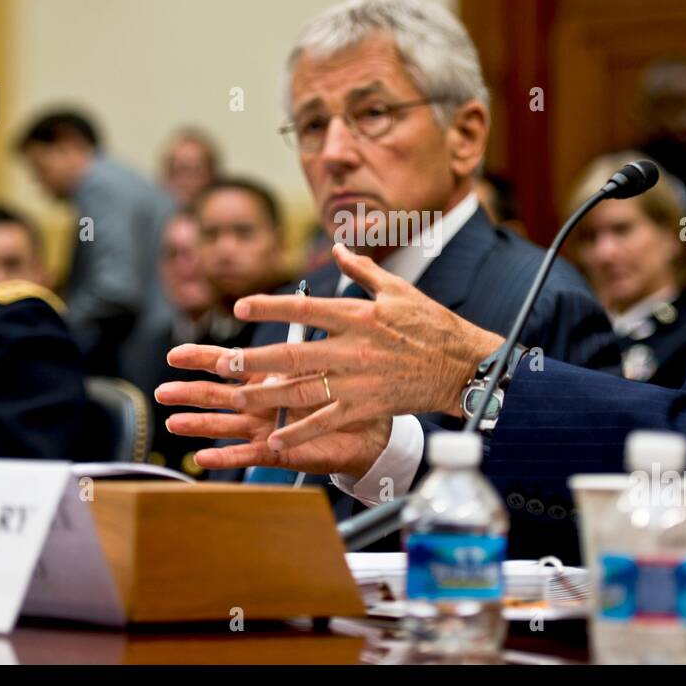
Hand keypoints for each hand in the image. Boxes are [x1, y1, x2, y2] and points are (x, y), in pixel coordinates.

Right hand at [156, 343, 391, 477]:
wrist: (370, 427)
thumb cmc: (346, 390)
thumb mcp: (321, 359)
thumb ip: (303, 339)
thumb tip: (297, 304)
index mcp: (268, 377)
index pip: (229, 365)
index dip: (202, 359)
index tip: (175, 354)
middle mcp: (260, 403)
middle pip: (218, 396)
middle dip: (189, 392)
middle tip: (162, 389)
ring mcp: (266, 428)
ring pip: (225, 426)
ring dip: (198, 424)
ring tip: (172, 422)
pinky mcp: (279, 451)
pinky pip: (248, 455)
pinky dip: (225, 457)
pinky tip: (201, 458)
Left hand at [214, 243, 501, 450]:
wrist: (461, 365)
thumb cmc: (432, 324)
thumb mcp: (398, 289)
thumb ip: (362, 270)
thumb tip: (336, 247)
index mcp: (359, 315)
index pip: (305, 308)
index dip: (271, 307)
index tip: (241, 306)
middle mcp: (354, 348)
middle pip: (294, 354)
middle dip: (255, 360)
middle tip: (224, 363)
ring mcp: (359, 380)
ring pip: (304, 390)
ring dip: (268, 395)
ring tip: (237, 398)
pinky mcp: (368, 405)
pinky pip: (327, 421)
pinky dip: (300, 431)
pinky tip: (275, 437)